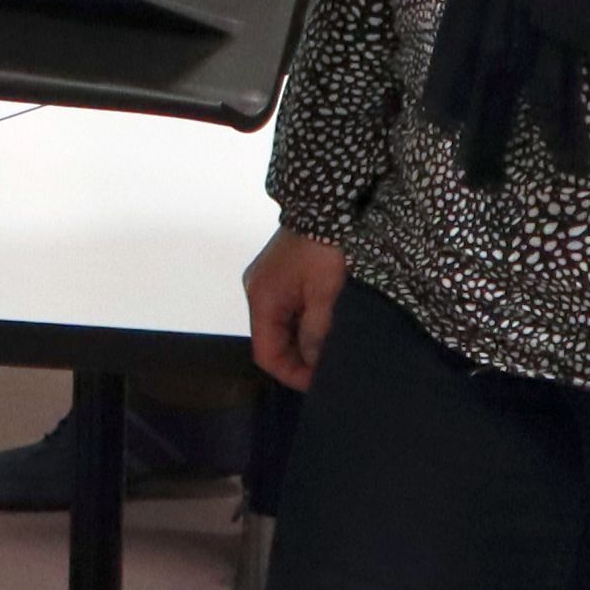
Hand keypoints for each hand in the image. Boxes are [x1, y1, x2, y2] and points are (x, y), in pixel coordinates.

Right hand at [245, 230, 347, 389]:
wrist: (324, 205)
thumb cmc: (324, 251)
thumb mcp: (325, 296)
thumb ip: (316, 333)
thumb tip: (314, 364)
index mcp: (262, 299)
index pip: (266, 354)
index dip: (292, 374)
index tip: (321, 384)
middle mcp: (257, 292)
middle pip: (272, 341)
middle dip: (299, 359)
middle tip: (330, 368)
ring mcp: (267, 281)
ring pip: (281, 326)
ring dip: (303, 341)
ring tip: (331, 348)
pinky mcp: (280, 274)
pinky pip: (287, 310)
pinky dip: (303, 323)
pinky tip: (324, 326)